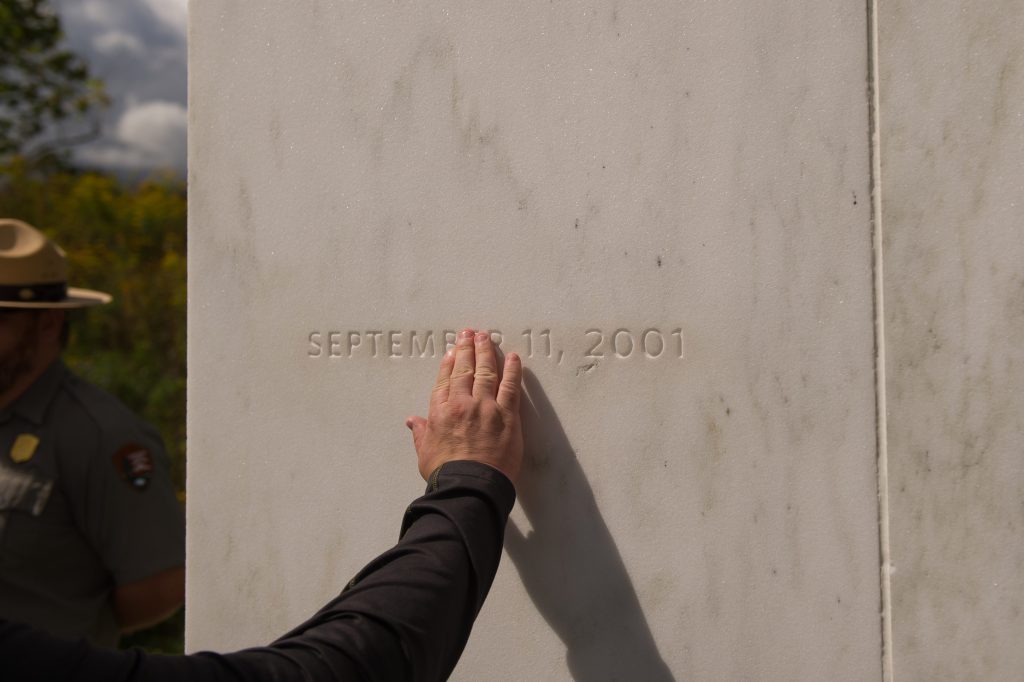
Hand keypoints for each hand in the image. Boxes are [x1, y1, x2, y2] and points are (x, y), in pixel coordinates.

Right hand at [406, 328, 522, 485]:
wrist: (468, 486)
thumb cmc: (445, 474)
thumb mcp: (425, 453)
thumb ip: (421, 434)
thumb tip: (413, 421)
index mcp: (441, 412)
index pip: (445, 380)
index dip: (449, 364)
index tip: (453, 351)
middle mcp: (462, 404)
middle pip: (465, 370)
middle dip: (467, 349)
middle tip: (470, 333)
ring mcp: (485, 408)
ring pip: (486, 372)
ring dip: (487, 352)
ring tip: (487, 337)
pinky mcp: (506, 416)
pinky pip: (510, 387)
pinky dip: (512, 370)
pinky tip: (513, 357)